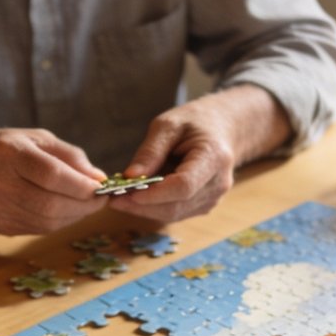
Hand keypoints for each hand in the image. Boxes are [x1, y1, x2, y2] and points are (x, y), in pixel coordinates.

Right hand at [0, 128, 108, 234]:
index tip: (102, 186)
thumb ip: (69, 156)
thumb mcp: (35, 139)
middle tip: (100, 199)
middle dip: (83, 205)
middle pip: (51, 204)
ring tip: (86, 204)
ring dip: (75, 216)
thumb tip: (99, 179)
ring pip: (47, 222)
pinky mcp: (0, 226)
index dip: (81, 185)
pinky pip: (39, 229)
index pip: (51, 175)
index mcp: (8, 154)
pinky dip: (60, 222)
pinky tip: (66, 211)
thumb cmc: (3, 150)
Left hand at [110, 89, 284, 223]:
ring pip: (174, 214)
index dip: (154, 194)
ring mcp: (213, 198)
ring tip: (120, 197)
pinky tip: (138, 197)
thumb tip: (130, 176)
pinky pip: (176, 212)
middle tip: (112, 198)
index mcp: (213, 157)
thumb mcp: (169, 124)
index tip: (126, 192)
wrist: (223, 129)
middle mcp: (218, 183)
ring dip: (145, 209)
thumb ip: (150, 151)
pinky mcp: (204, 205)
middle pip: (176, 206)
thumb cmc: (195, 122)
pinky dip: (154, 208)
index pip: (184, 186)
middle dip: (142, 205)